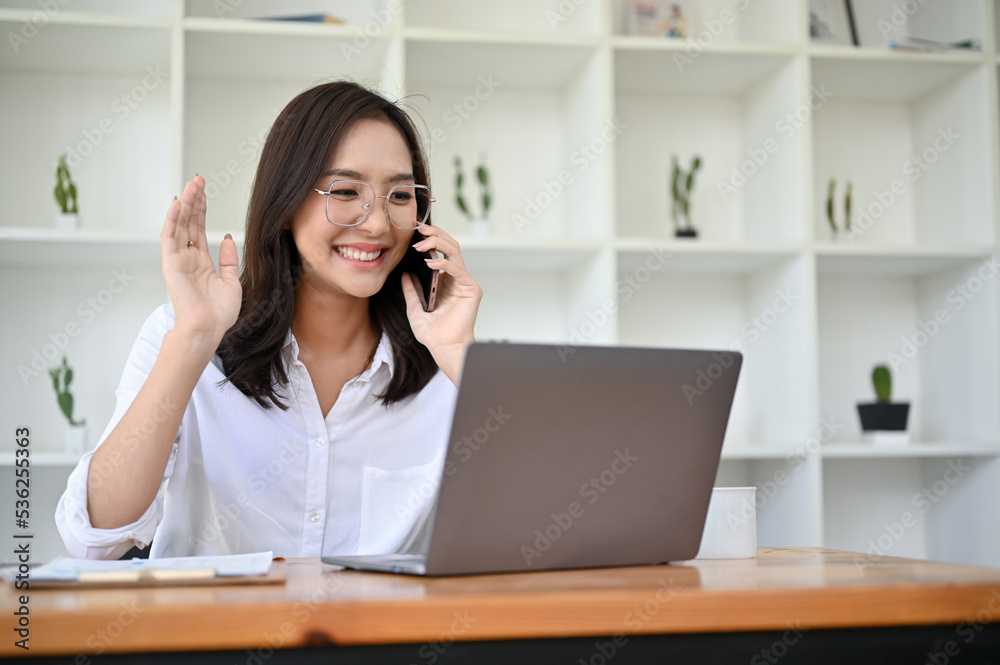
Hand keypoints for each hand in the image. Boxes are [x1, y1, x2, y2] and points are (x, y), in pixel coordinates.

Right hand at [160, 175, 241, 349]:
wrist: (208, 330)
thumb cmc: (219, 314)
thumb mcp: (231, 282)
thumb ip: (228, 260)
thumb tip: (225, 238)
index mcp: (201, 262)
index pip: (199, 229)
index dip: (202, 209)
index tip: (205, 190)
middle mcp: (187, 258)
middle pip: (188, 222)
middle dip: (194, 200)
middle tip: (198, 179)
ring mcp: (178, 260)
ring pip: (179, 225)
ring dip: (185, 204)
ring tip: (191, 184)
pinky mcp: (171, 264)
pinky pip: (170, 238)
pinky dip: (173, 220)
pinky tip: (178, 203)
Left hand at [401, 225, 481, 384]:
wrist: (443, 347)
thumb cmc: (432, 333)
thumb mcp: (414, 307)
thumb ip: (411, 290)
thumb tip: (404, 274)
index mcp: (446, 281)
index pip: (440, 251)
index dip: (429, 239)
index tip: (413, 232)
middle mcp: (457, 278)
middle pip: (450, 246)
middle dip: (435, 234)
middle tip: (419, 229)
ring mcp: (465, 282)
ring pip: (455, 252)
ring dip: (438, 243)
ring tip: (421, 243)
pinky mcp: (471, 289)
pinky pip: (458, 269)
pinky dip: (444, 263)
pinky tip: (430, 262)